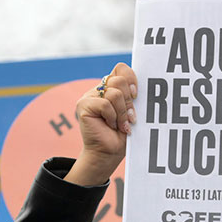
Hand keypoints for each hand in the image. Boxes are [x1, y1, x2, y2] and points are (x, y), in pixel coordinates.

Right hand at [65, 63, 138, 186]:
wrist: (109, 153)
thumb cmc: (122, 135)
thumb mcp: (132, 112)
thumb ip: (132, 96)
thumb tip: (137, 86)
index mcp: (112, 87)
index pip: (121, 68)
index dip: (131, 79)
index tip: (137, 95)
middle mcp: (100, 89)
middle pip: (120, 80)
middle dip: (129, 101)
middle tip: (130, 117)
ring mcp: (90, 96)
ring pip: (115, 92)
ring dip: (122, 112)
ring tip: (121, 125)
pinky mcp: (83, 105)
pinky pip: (105, 104)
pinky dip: (112, 117)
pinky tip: (111, 126)